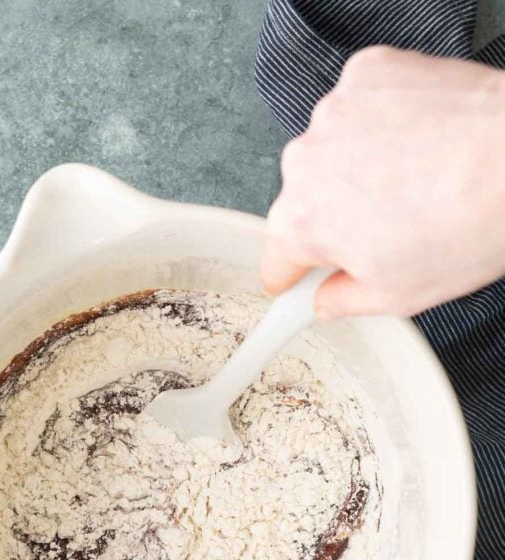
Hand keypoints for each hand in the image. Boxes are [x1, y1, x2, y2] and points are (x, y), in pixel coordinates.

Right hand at [261, 47, 504, 317]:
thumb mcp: (398, 295)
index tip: (302, 278)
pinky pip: (359, 108)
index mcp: (303, 223)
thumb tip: (328, 300)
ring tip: (413, 182)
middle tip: (387, 230)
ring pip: (331, 151)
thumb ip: (343, 302)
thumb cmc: (467, 224)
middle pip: (303, 201)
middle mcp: (305, 162)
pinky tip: (418, 142)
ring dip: (357, 167)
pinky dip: (380, 123)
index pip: (275, 260)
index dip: (293, 276)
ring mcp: (335, 112)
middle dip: (334, 217)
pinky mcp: (367, 74)